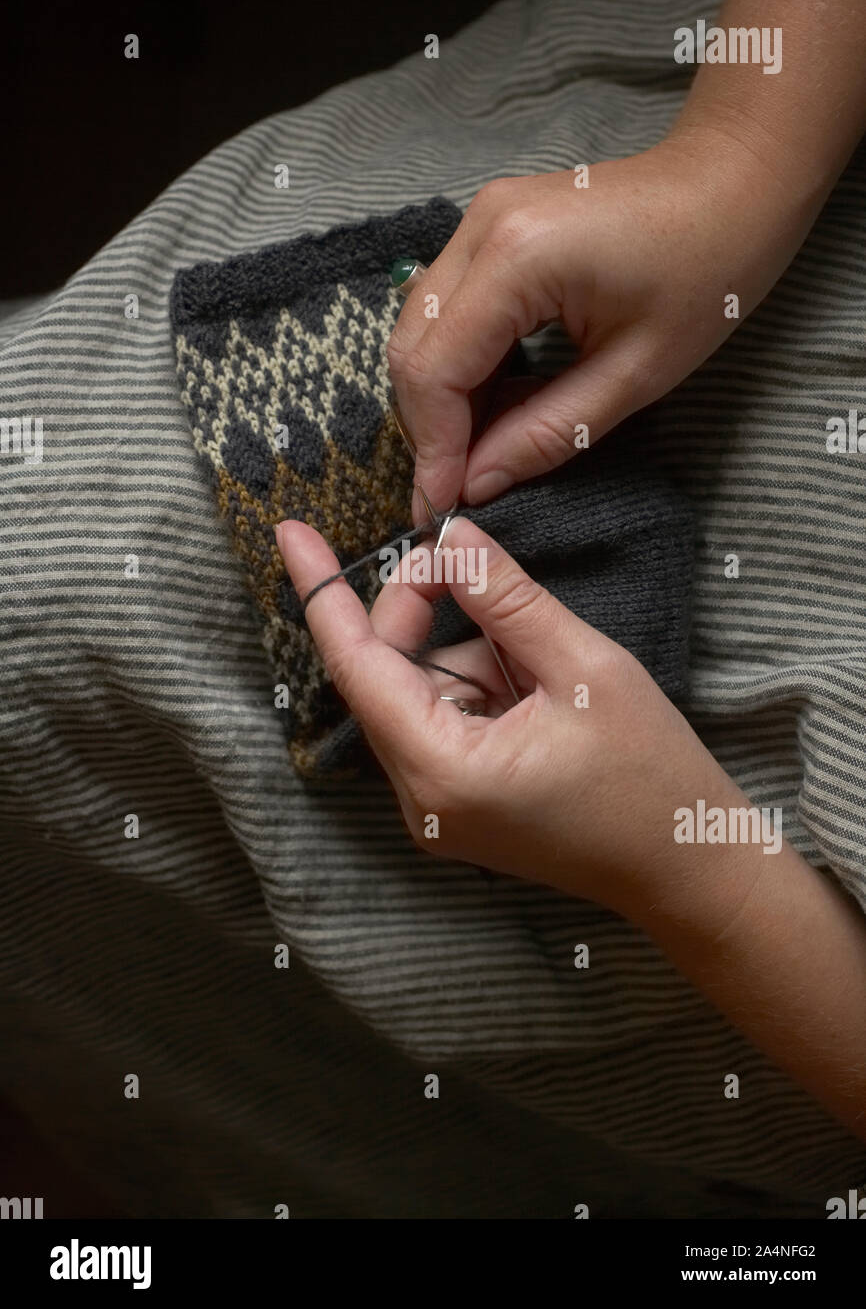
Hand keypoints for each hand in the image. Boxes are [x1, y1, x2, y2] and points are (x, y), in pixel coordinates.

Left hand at [275, 513, 761, 928]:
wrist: (691, 869)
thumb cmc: (650, 776)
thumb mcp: (584, 666)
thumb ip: (506, 598)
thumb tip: (450, 538)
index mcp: (441, 771)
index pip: (357, 665)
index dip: (321, 592)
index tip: (289, 532)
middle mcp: (421, 800)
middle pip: (386, 673)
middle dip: (423, 610)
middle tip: (474, 567)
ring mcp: (436, 810)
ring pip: (418, 691)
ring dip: (468, 653)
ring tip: (545, 668)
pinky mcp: (458, 806)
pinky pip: (443, 719)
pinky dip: (479, 684)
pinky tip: (538, 692)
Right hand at [387, 130, 814, 516]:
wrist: (731, 184)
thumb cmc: (708, 272)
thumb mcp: (635, 374)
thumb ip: (546, 433)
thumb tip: (475, 485)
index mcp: (517, 259)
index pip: (435, 370)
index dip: (432, 448)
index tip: (438, 507)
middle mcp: (481, 229)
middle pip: (410, 348)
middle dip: (426, 427)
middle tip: (452, 489)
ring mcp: (479, 220)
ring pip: (420, 329)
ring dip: (439, 398)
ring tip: (474, 454)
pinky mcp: (489, 227)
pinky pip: (446, 309)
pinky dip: (458, 364)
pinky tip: (491, 404)